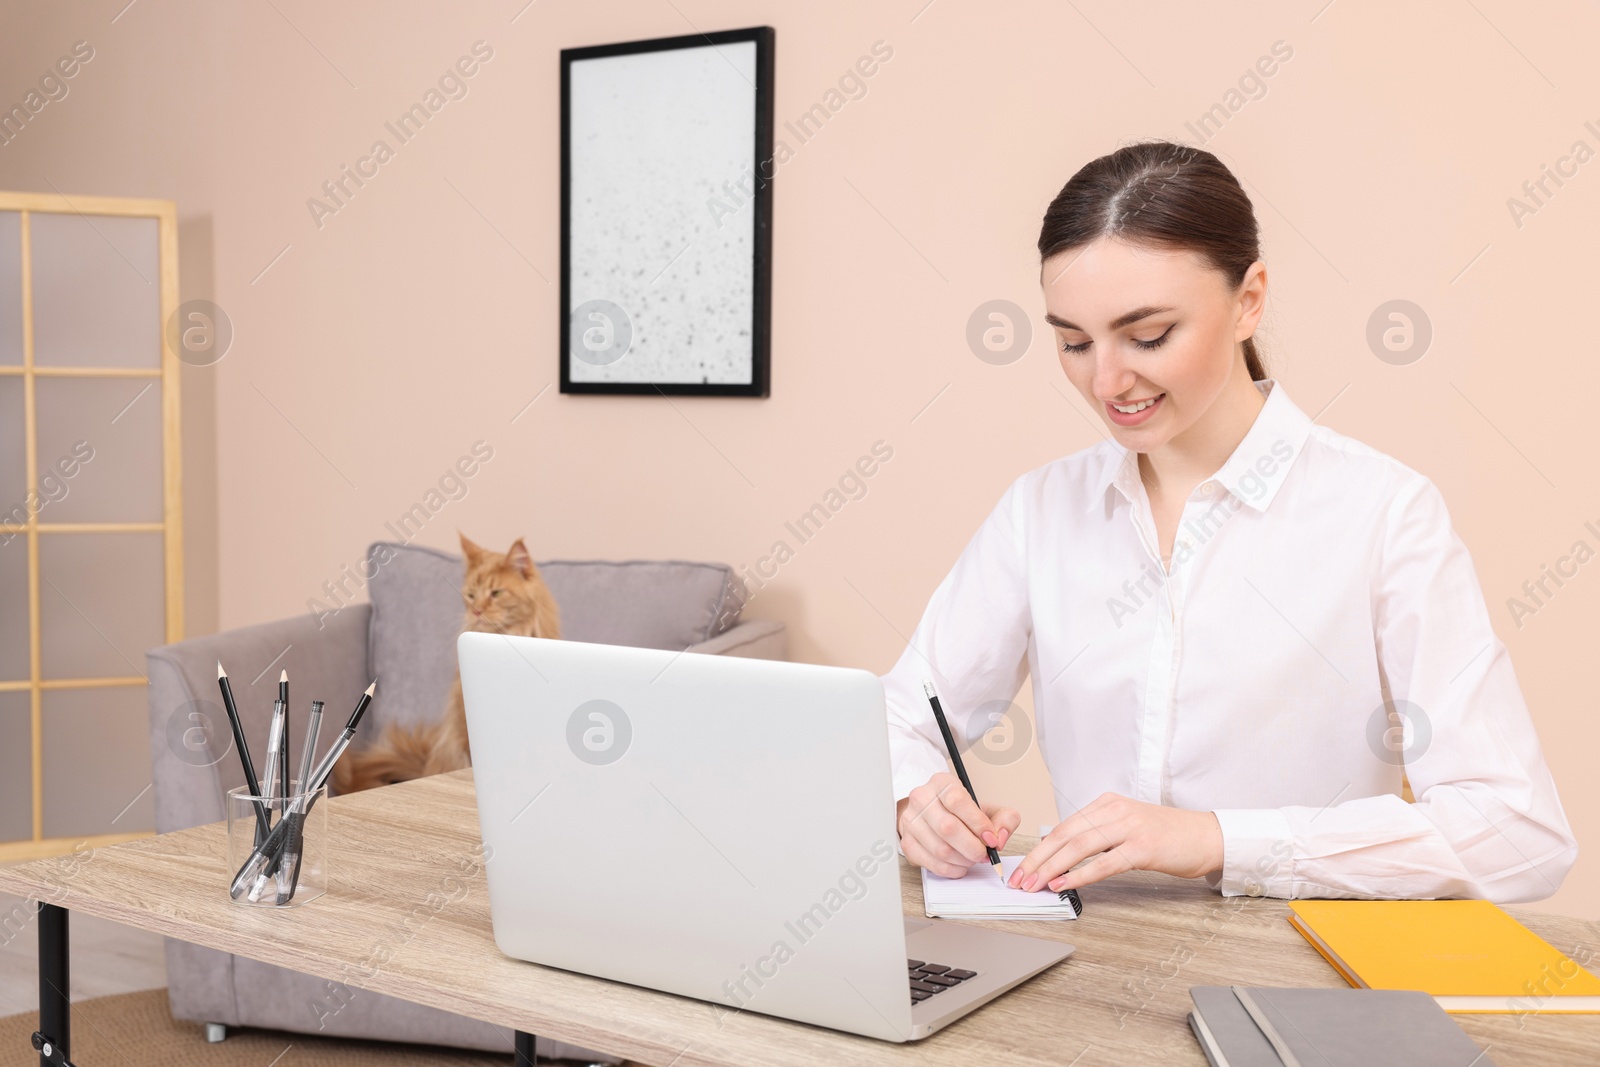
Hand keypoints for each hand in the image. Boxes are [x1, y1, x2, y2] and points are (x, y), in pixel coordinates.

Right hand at [896, 772, 1021, 878]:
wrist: (932, 814)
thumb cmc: (961, 812)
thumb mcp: (987, 807)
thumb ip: (1004, 819)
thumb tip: (1000, 838)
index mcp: (941, 783)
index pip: (958, 801)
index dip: (977, 823)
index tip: (992, 839)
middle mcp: (922, 798)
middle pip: (947, 828)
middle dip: (972, 847)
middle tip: (984, 855)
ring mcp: (911, 821)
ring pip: (940, 849)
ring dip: (963, 860)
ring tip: (972, 858)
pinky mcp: (907, 843)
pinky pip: (932, 863)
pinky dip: (952, 869)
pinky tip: (960, 864)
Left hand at [1009, 792, 1222, 892]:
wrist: (1208, 836)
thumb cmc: (1168, 836)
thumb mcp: (1127, 827)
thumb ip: (1099, 837)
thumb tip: (1063, 860)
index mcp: (1106, 804)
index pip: (1062, 827)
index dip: (1038, 850)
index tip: (1022, 869)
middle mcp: (1114, 810)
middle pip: (1064, 835)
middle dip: (1037, 860)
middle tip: (1019, 880)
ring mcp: (1129, 827)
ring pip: (1079, 847)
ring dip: (1052, 868)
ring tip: (1035, 885)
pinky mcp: (1143, 847)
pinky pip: (1105, 862)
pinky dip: (1081, 875)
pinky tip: (1065, 885)